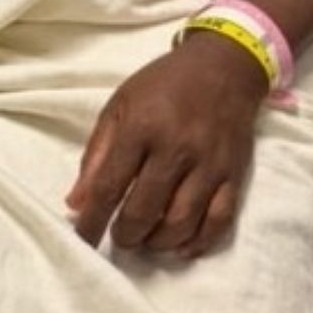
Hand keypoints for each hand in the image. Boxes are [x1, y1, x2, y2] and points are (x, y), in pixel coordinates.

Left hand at [65, 33, 266, 256]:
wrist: (225, 66)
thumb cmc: (164, 84)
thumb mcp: (120, 105)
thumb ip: (96, 154)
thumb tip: (76, 203)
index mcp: (141, 127)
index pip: (110, 186)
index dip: (93, 221)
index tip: (83, 240)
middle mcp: (176, 148)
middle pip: (145, 211)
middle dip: (126, 235)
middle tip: (120, 236)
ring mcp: (209, 164)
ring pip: (181, 222)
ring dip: (158, 243)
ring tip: (147, 239)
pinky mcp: (235, 174)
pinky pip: (219, 220)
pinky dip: (198, 242)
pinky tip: (181, 246)